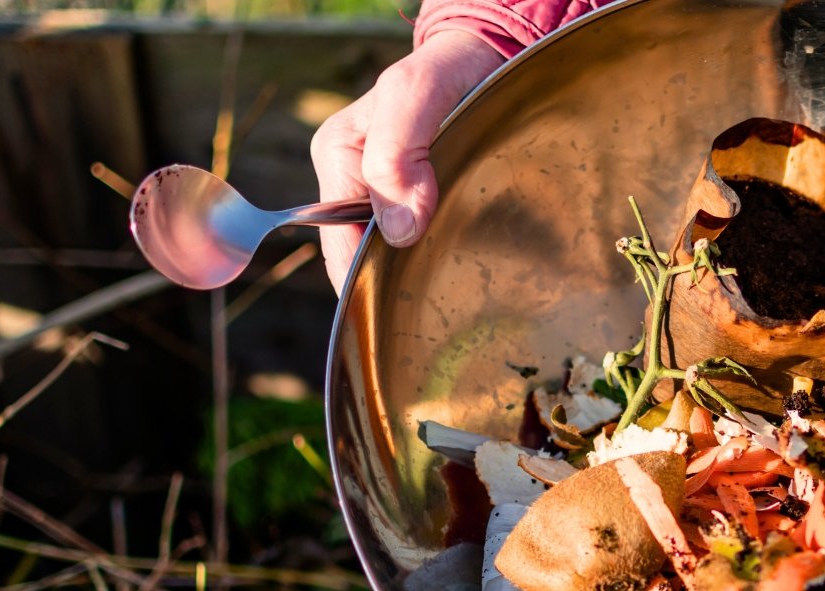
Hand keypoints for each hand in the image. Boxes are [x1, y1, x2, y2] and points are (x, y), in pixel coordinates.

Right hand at [310, 31, 502, 293]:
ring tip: (451, 281)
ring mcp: (386, 191)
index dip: (367, 279)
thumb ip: (396, 153)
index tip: (406, 296)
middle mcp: (354, 180)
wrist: (487, 59)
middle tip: (437, 293)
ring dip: (421, 269)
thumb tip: (397, 229)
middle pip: (365, 256)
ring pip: (395, 254)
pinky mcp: (419, 198)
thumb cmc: (447, 68)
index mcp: (337, 157)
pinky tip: (460, 261)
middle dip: (395, 279)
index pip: (338, 244)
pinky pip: (422, 241)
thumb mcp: (415, 94)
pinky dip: (439, 254)